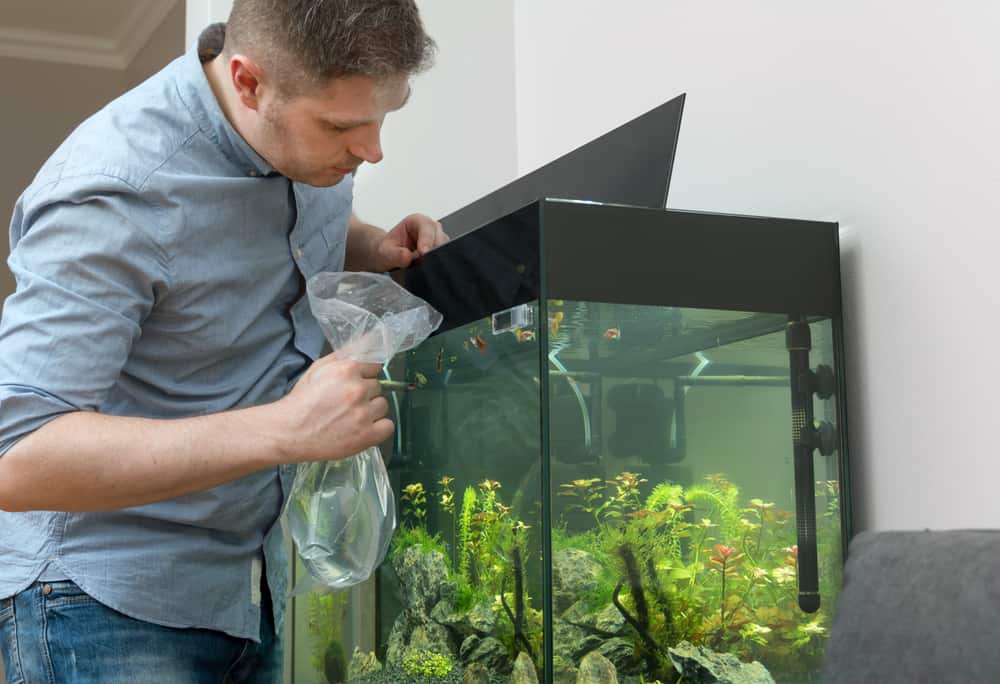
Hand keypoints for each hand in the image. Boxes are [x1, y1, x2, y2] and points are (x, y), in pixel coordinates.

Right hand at [273, 356, 392, 462]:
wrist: (289, 432)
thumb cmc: (303, 400)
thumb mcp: (320, 368)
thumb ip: (345, 353)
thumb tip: (371, 338)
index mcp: (347, 370)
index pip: (375, 366)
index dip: (364, 375)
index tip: (353, 384)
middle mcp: (357, 390)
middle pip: (378, 386)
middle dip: (365, 393)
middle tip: (345, 403)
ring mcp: (363, 414)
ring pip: (383, 405)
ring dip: (371, 411)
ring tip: (350, 416)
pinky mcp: (366, 435)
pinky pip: (388, 426)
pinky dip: (377, 428)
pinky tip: (361, 428)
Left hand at [374, 213, 448, 270]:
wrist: (391, 257)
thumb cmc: (389, 250)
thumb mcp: (385, 252)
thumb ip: (394, 254)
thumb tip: (407, 257)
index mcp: (416, 221)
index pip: (426, 228)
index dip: (426, 241)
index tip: (423, 253)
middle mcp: (430, 228)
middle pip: (439, 237)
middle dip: (433, 251)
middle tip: (424, 264)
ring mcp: (438, 239)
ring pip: (445, 248)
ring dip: (435, 259)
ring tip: (423, 268)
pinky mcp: (441, 251)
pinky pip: (445, 257)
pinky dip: (437, 264)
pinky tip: (429, 270)